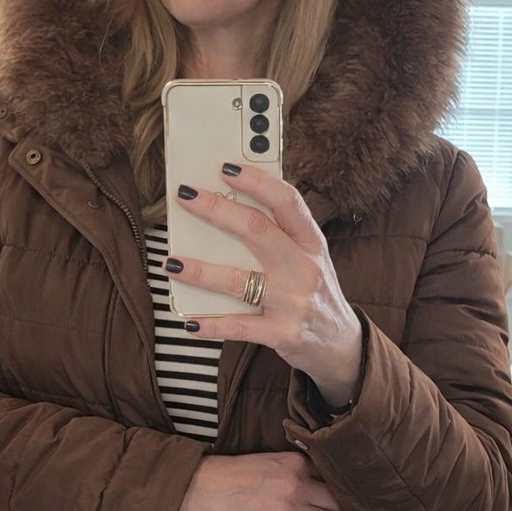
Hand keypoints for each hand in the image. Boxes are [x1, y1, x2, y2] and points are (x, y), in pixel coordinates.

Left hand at [167, 163, 363, 401]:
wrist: (340, 342)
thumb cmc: (315, 291)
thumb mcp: (310, 256)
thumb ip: (281, 234)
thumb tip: (230, 205)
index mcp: (311, 242)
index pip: (287, 202)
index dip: (257, 182)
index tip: (226, 168)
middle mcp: (303, 268)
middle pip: (256, 231)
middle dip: (217, 210)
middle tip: (186, 196)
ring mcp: (293, 302)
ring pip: (238, 280)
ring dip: (200, 271)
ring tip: (171, 263)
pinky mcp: (282, 333)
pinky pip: (239, 327)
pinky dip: (212, 324)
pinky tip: (190, 322)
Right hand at [178, 452, 355, 510]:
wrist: (202, 489)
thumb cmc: (230, 474)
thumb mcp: (268, 458)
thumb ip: (294, 465)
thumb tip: (315, 475)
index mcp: (295, 463)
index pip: (331, 475)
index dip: (345, 487)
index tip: (356, 495)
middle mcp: (298, 484)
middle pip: (337, 500)